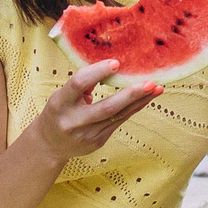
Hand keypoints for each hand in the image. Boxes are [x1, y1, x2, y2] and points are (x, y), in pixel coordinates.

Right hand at [27, 60, 162, 163]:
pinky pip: (119, 121)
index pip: (78, 84)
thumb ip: (84, 82)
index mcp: (60, 103)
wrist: (50, 144)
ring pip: (118, 116)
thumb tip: (112, 65)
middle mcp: (73, 121)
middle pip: (106, 107)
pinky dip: (134, 108)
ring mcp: (87, 135)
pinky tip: (146, 98)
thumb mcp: (62, 95)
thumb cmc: (59, 111)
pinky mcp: (98, 142)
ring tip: (156, 88)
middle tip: (149, 82)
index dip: (97, 72)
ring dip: (140, 101)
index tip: (116, 63)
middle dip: (130, 95)